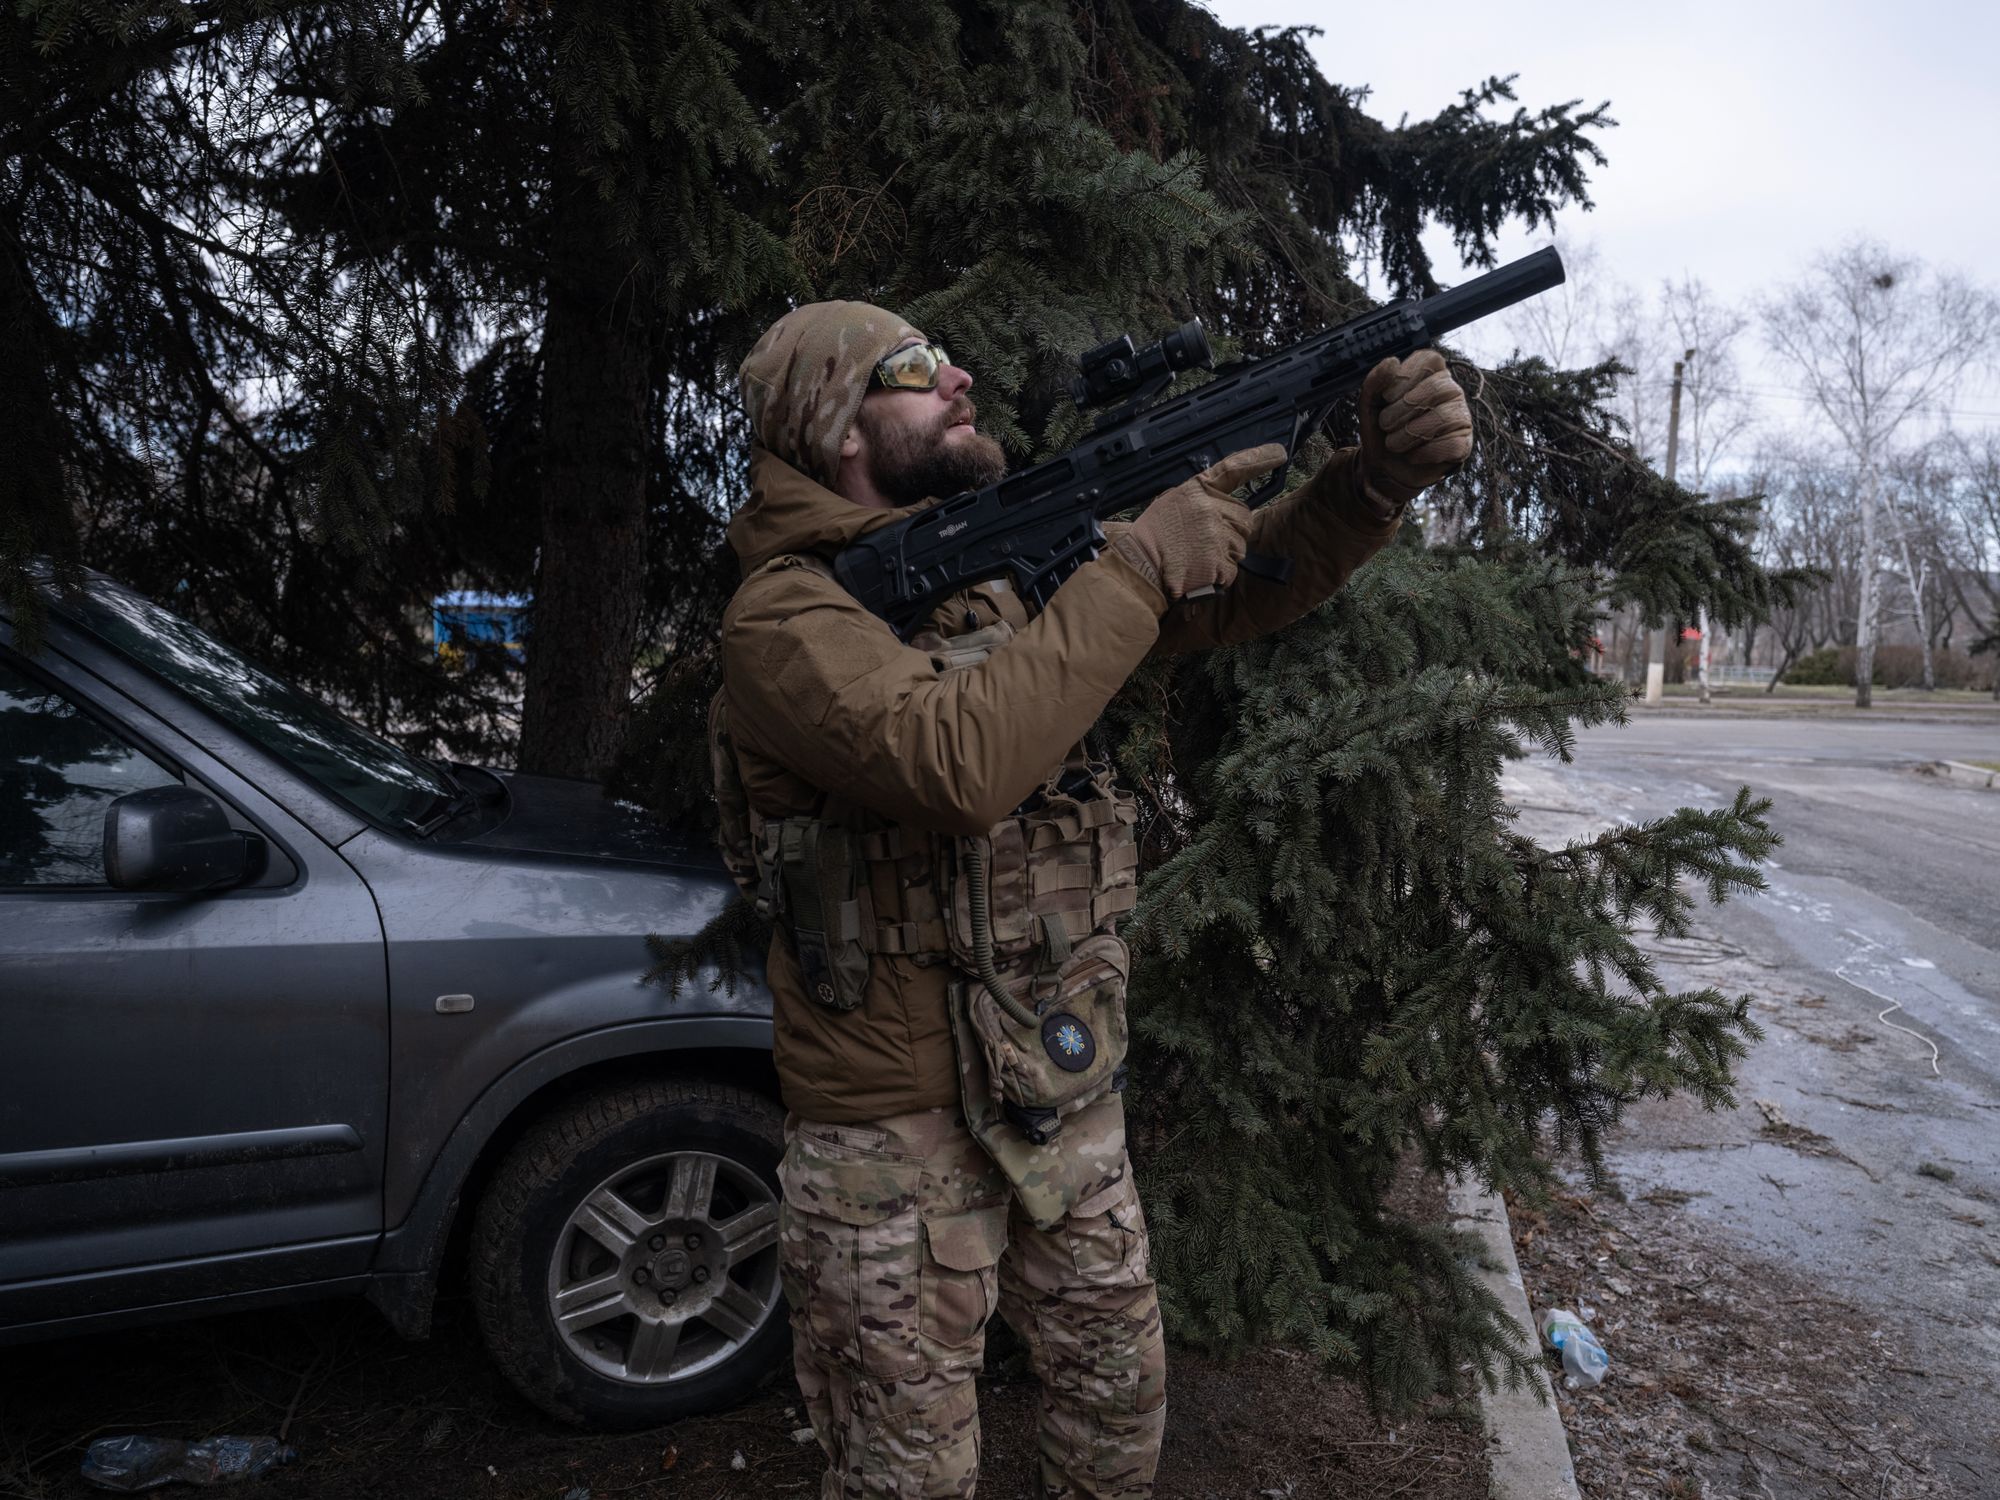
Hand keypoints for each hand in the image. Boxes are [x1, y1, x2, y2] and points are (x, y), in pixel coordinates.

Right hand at [1115, 444, 1287, 599]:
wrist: (1138, 568)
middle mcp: (1211, 509)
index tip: (1279, 454)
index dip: (1259, 459)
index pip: (1234, 468)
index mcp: (1197, 491)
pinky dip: (1217, 576)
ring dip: (1223, 555)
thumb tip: (1220, 506)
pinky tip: (1198, 572)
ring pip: (1240, 546)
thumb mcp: (1170, 504)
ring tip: (1196, 558)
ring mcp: (1218, 536)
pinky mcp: (1220, 563)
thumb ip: (1199, 501)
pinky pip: (1231, 570)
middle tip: (1204, 542)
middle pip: (1244, 518)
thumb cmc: (1149, 539)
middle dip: (1232, 531)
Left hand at [1358, 350, 1472, 510]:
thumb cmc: (1381, 430)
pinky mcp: (1464, 443)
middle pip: (1436, 388)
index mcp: (1430, 374)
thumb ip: (1375, 382)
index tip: (1387, 397)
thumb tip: (1392, 361)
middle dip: (1401, 411)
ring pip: (1442, 417)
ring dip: (1408, 435)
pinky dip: (1423, 453)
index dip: (1405, 377)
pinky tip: (1413, 455)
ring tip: (1395, 443)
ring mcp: (1460, 416)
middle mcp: (1450, 390)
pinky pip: (1450, 444)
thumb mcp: (1369, 405)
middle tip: (1386, 425)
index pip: (1428, 360)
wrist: (1384, 468)